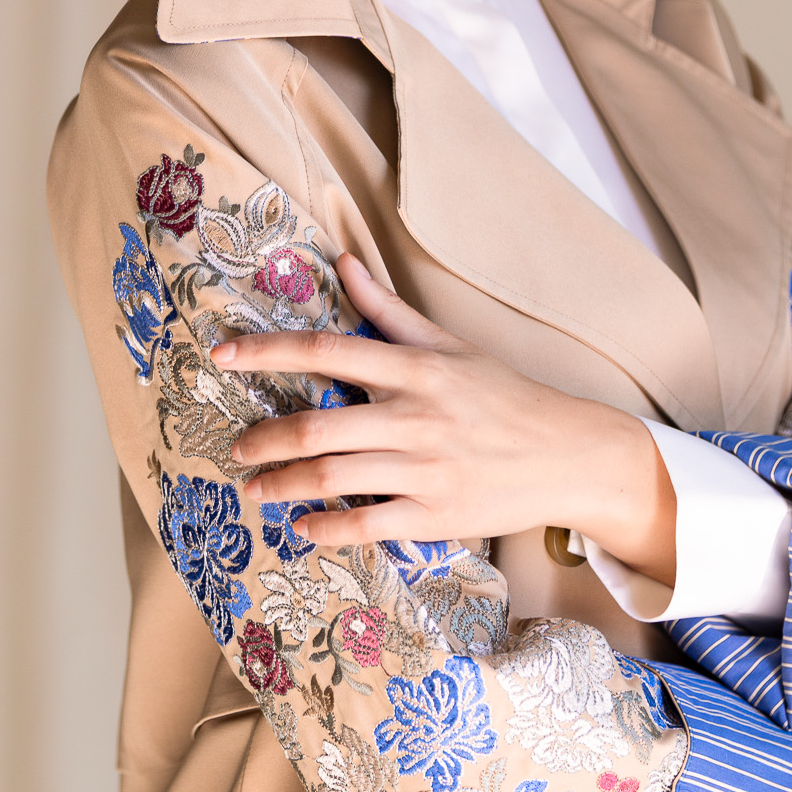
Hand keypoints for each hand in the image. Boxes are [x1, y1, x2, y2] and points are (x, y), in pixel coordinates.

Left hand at [209, 254, 677, 579]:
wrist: (568, 454)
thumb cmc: (503, 394)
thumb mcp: (449, 345)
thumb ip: (388, 309)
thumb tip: (342, 262)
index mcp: (417, 368)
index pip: (329, 351)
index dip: (269, 351)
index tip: (223, 355)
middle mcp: (417, 416)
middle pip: (319, 426)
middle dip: (266, 438)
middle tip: (238, 446)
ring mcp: (427, 469)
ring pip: (334, 478)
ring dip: (282, 485)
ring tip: (255, 489)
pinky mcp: (438, 516)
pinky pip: (367, 526)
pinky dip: (326, 529)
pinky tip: (301, 527)